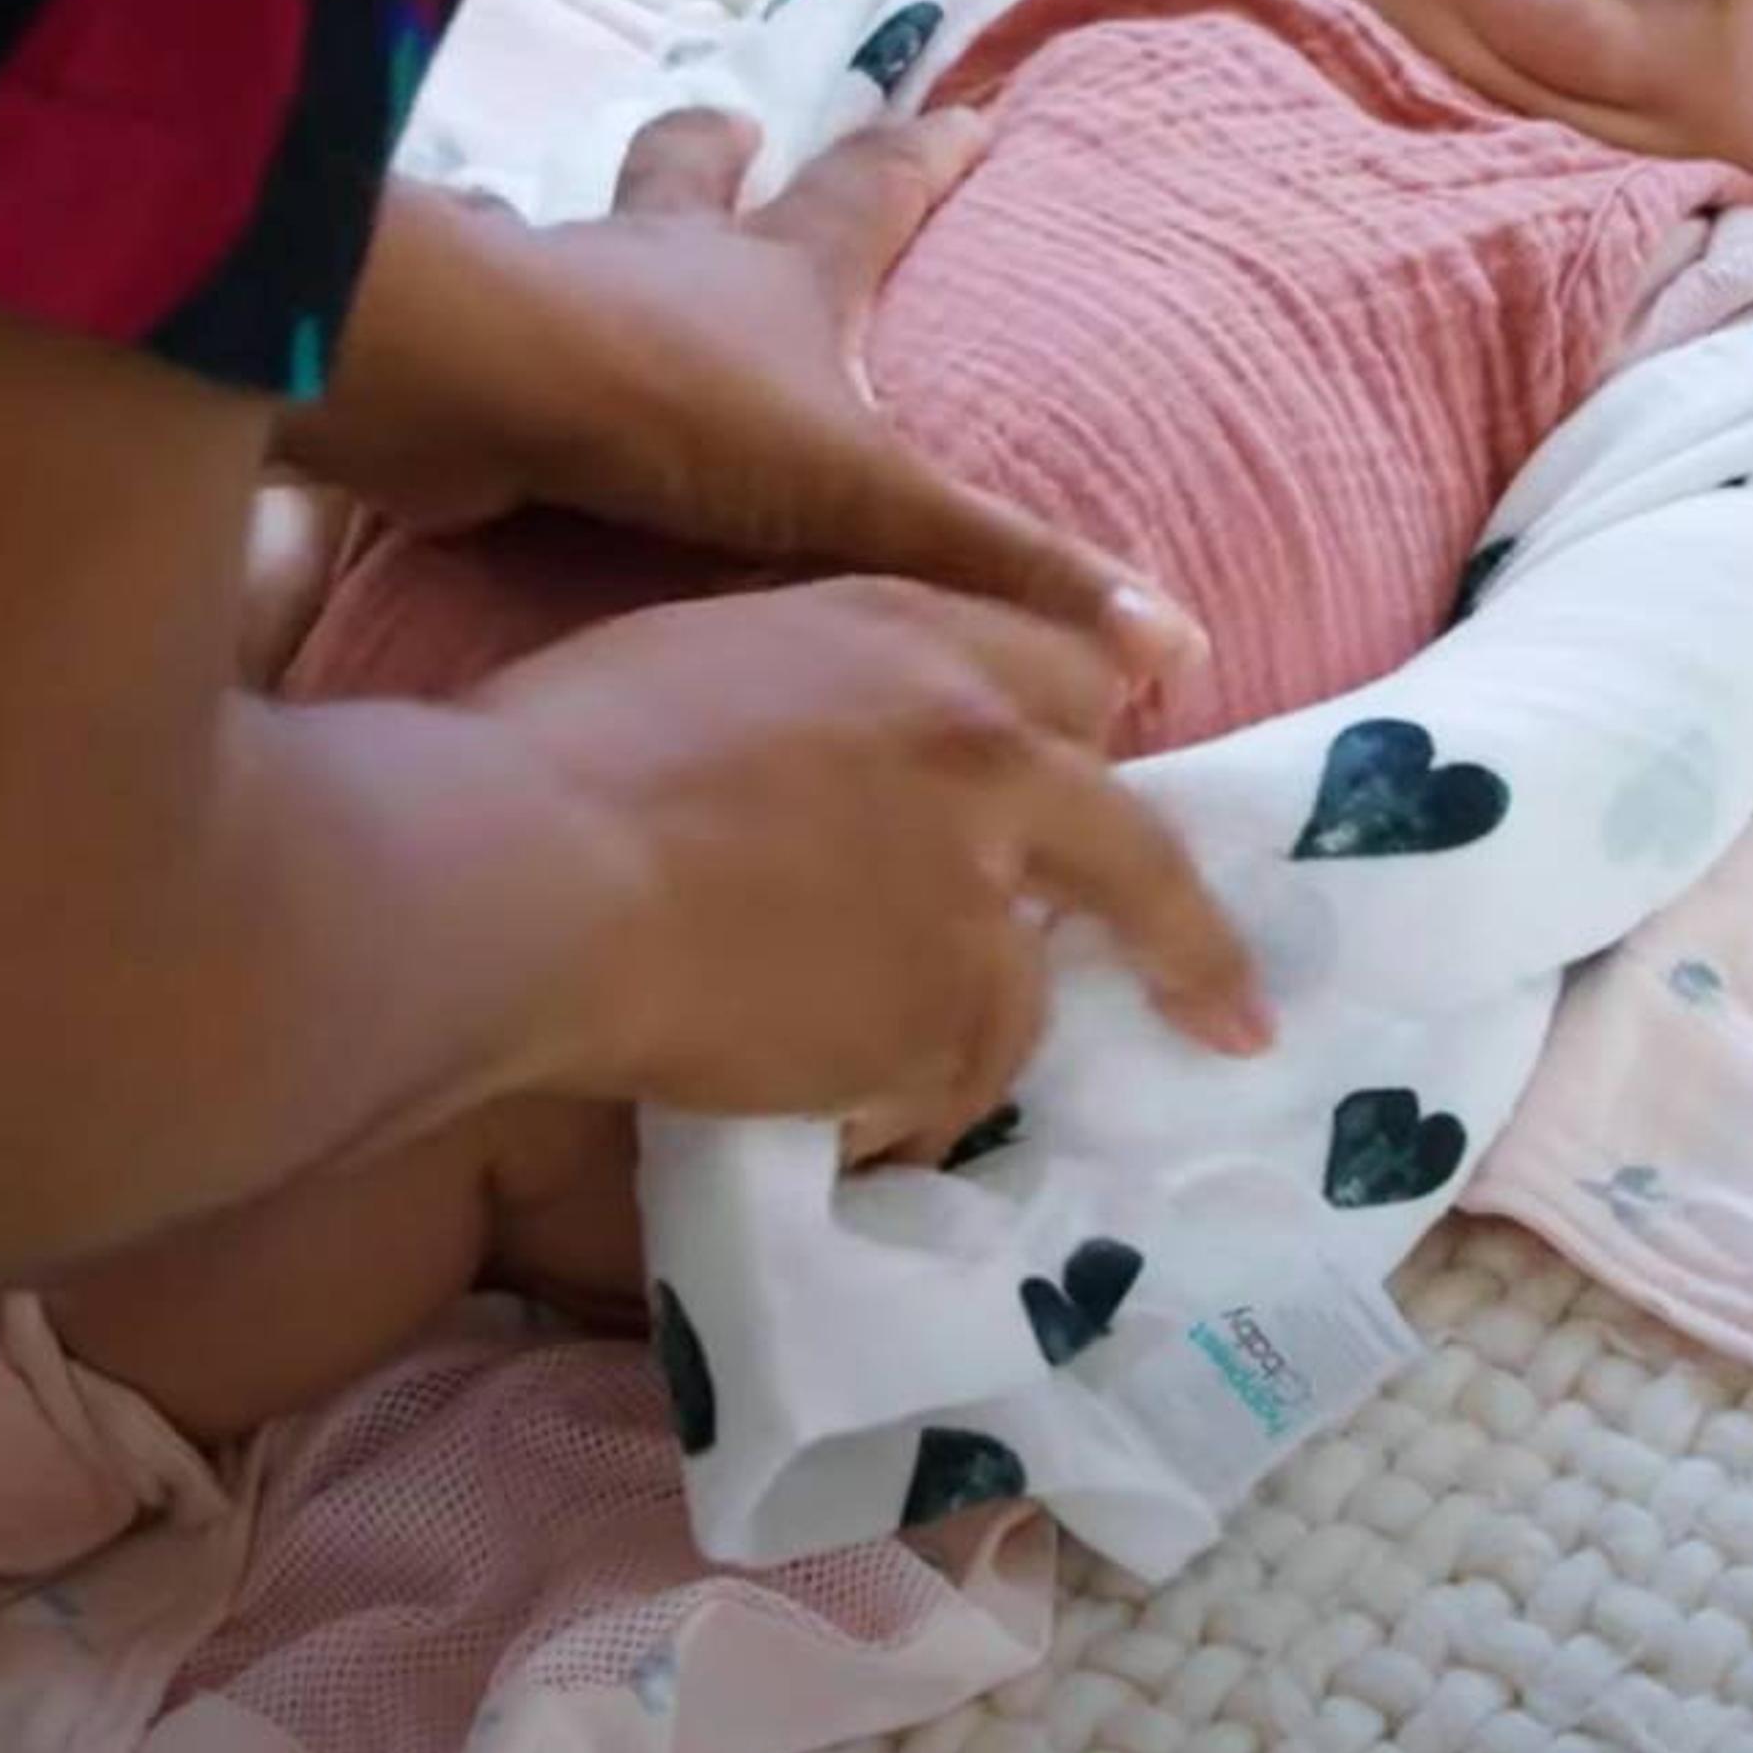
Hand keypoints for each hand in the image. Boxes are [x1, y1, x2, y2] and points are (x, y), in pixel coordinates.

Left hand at [285, 114, 1209, 686]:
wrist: (472, 388)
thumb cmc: (677, 411)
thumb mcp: (863, 495)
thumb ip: (1000, 568)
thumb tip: (1170, 642)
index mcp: (779, 274)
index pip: (876, 190)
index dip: (929, 157)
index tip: (971, 112)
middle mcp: (668, 257)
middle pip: (704, 171)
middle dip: (731, 150)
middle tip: (743, 121)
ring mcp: (559, 293)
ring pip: (583, 230)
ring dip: (602, 227)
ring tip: (596, 235)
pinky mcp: (474, 352)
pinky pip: (492, 326)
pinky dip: (495, 324)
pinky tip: (480, 362)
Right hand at [473, 576, 1270, 1155]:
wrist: (519, 871)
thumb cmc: (547, 753)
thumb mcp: (701, 657)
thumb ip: (809, 693)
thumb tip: (823, 764)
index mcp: (904, 630)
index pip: (1063, 672)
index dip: (1094, 735)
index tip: (1129, 776)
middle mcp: (979, 741)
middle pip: (1131, 843)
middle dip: (1188, 938)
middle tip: (1232, 1014)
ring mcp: (979, 881)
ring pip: (1022, 988)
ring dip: (960, 1040)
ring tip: (860, 1085)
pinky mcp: (952, 1004)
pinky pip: (950, 1081)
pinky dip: (899, 1111)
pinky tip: (826, 1123)